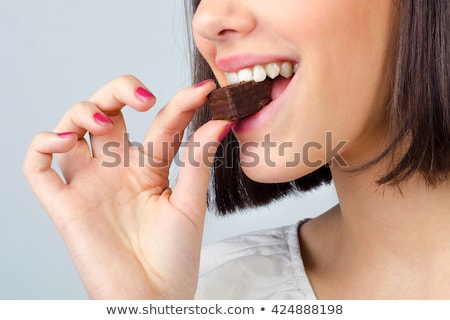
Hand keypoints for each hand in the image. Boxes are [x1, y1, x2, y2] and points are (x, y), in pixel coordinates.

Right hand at [23, 75, 230, 298]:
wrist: (154, 300)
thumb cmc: (175, 257)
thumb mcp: (190, 205)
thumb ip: (199, 161)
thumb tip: (220, 120)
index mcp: (148, 168)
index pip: (160, 124)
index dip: (180, 103)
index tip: (204, 91)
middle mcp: (116, 170)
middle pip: (106, 111)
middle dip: (117, 90)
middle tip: (143, 96)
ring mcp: (89, 185)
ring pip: (70, 129)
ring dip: (81, 112)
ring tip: (106, 124)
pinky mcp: (65, 206)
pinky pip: (38, 168)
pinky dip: (42, 145)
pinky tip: (64, 140)